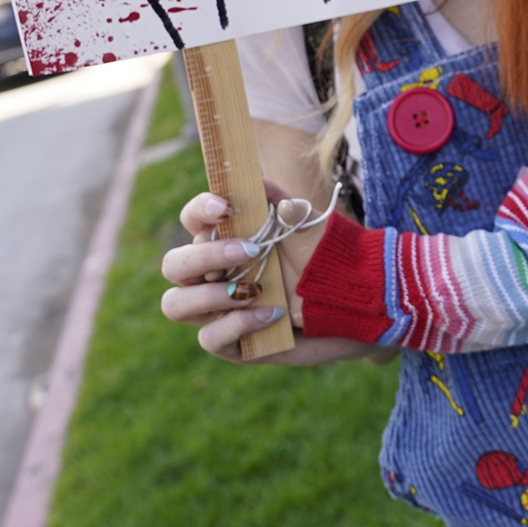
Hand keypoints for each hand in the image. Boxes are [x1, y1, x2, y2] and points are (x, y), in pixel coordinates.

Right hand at [159, 190, 376, 366]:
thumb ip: (280, 201)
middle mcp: (212, 275)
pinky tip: (271, 314)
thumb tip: (257, 181)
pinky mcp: (232, 345)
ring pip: (175, 305)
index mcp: (224, 240)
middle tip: (249, 251)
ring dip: (209, 295)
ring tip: (252, 289)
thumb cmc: (323, 257)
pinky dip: (238, 324)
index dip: (198, 211)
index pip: (191, 220)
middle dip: (205, 255)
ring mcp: (218, 312)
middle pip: (173, 265)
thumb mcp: (306, 224)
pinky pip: (209, 338)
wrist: (355, 300)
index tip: (225, 207)